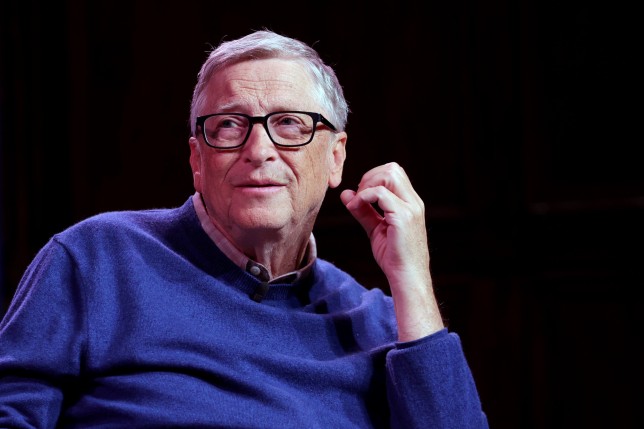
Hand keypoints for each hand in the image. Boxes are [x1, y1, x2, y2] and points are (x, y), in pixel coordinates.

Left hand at [340, 162, 443, 340]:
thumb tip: (346, 194)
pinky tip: (357, 207)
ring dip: (368, 184)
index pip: (394, 173)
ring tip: (359, 201)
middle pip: (393, 168)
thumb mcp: (376, 229)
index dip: (373, 177)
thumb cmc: (394, 256)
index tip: (360, 194)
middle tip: (358, 196)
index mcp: (410, 203)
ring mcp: (410, 209)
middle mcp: (413, 202)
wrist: (407, 277)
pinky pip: (381, 193)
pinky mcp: (403, 218)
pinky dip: (365, 196)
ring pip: (389, 175)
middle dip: (370, 176)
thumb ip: (362, 211)